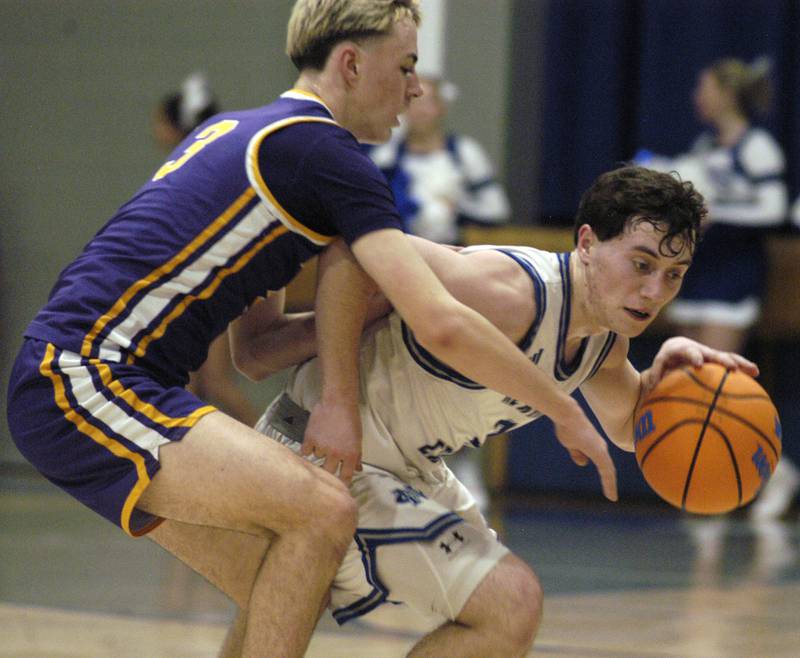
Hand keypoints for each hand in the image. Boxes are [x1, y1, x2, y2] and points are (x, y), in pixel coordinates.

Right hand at [301, 400, 362, 483]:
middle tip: (327, 464)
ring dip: (319, 453)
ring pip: (317, 459)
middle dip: (328, 470)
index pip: (345, 477)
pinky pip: (305, 451)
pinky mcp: (309, 439)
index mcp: (350, 455)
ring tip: (324, 440)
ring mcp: (321, 447)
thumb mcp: (358, 439)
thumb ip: (357, 456)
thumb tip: (358, 470)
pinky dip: (308, 447)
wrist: (338, 402)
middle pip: (328, 473)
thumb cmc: (351, 419)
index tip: (338, 485)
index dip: (341, 483)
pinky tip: (313, 440)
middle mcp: (335, 454)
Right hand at [552, 404, 617, 501]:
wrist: (568, 416)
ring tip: (612, 497)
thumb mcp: (571, 443)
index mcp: (594, 445)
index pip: (602, 462)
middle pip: (608, 467)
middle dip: (609, 481)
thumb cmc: (568, 426)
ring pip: (609, 471)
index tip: (607, 484)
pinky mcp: (600, 453)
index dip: (605, 474)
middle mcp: (600, 447)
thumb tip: (583, 463)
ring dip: (610, 484)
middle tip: (611, 493)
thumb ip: (577, 453)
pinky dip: (610, 484)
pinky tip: (611, 495)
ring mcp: (601, 450)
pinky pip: (607, 472)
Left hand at [641, 336, 758, 394]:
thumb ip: (655, 377)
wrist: (675, 350)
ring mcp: (710, 355)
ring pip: (726, 357)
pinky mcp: (718, 360)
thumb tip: (650, 390)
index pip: (688, 352)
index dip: (694, 357)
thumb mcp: (658, 368)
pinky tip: (755, 374)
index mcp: (682, 350)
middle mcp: (699, 350)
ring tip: (754, 370)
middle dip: (722, 359)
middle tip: (732, 367)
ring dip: (739, 363)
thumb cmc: (665, 362)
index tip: (698, 365)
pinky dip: (742, 367)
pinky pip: (732, 364)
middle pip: (712, 353)